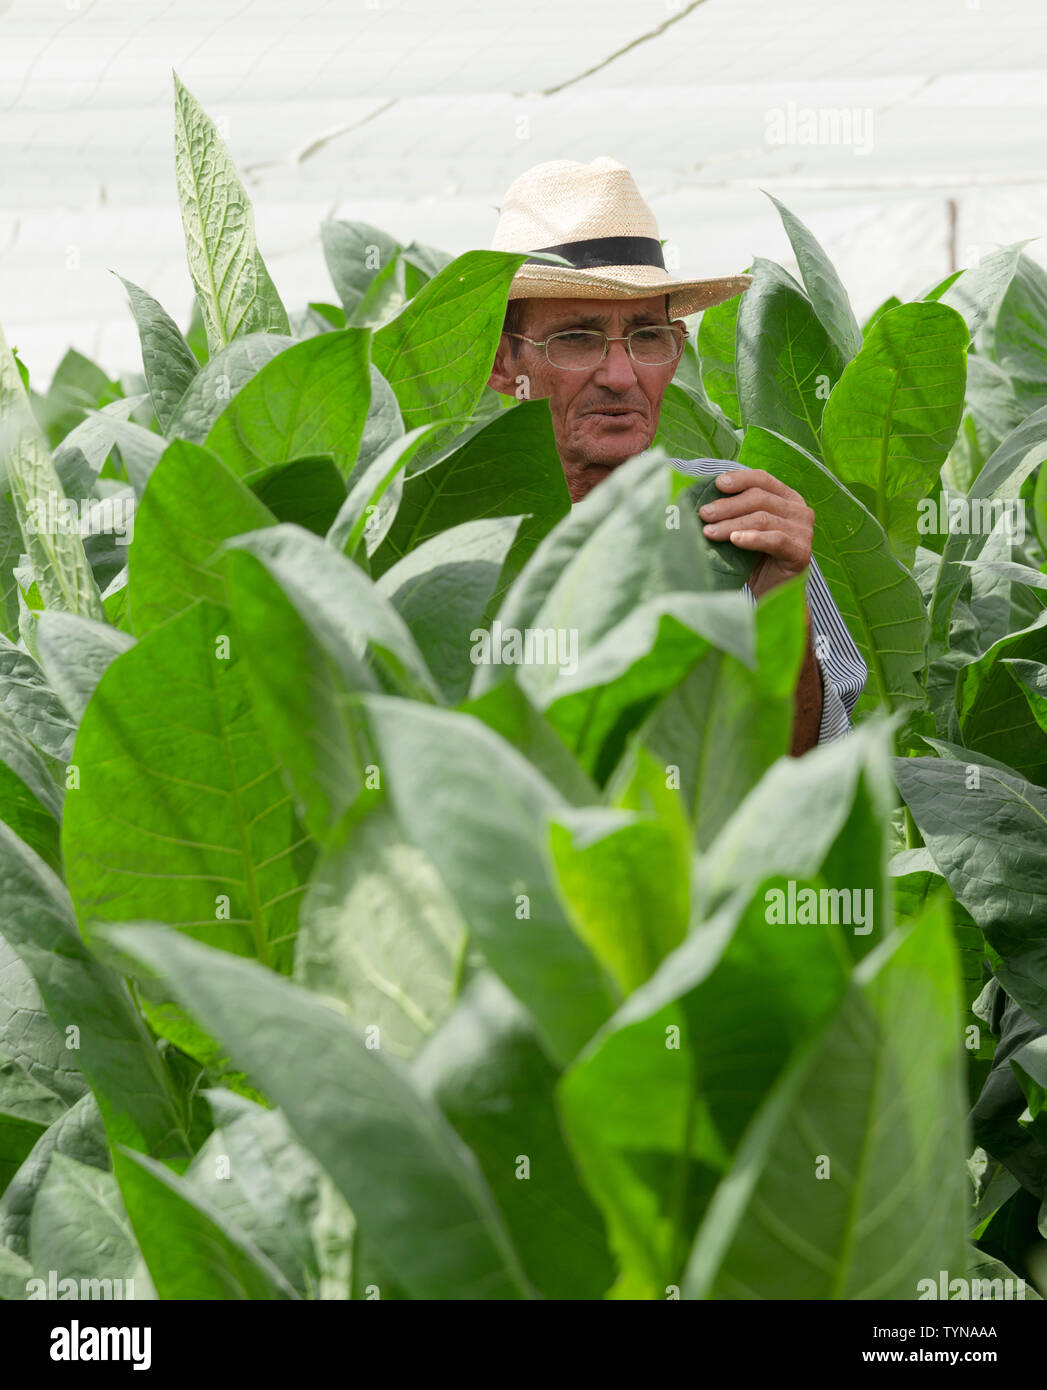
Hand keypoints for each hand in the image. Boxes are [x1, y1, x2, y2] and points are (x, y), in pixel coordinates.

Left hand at [698, 468, 813, 597]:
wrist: (772, 594)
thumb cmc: (755, 560)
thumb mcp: (745, 530)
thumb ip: (735, 513)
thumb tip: (703, 501)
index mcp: (788, 499)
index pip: (763, 479)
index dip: (739, 479)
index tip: (717, 484)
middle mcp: (800, 511)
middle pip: (760, 498)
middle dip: (728, 505)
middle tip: (704, 514)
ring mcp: (803, 531)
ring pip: (763, 519)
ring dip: (732, 524)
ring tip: (709, 532)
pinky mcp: (801, 552)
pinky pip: (775, 540)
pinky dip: (752, 538)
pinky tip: (735, 540)